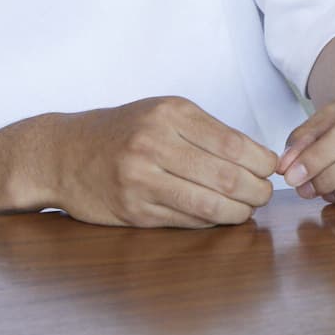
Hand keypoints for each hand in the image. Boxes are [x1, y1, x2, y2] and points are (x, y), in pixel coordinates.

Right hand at [36, 96, 279, 227]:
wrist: (63, 153)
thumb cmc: (123, 130)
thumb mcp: (163, 113)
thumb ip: (205, 131)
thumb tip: (258, 158)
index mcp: (171, 113)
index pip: (234, 143)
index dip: (262, 162)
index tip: (272, 169)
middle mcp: (155, 143)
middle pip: (226, 176)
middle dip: (256, 190)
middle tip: (264, 194)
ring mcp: (142, 180)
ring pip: (209, 204)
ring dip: (239, 211)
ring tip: (247, 208)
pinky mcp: (134, 211)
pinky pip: (185, 220)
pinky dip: (210, 221)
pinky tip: (219, 216)